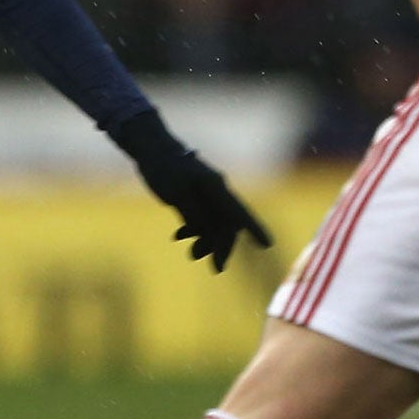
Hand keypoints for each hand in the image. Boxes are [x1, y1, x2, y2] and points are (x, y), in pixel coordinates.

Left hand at [113, 110, 273, 271]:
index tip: (267, 245)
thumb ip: (193, 213)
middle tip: (217, 268)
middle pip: (227, 224)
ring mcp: (205, 195)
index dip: (254, 229)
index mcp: (216, 187)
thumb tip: (206, 232)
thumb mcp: (177, 193)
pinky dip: (193, 231)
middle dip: (223, 246)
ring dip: (206, 241)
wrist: (152, 150)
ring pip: (213, 224)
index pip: (239, 212)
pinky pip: (201, 220)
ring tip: (192, 254)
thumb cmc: (164, 168)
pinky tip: (178, 237)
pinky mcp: (194, 198)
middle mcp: (215, 191)